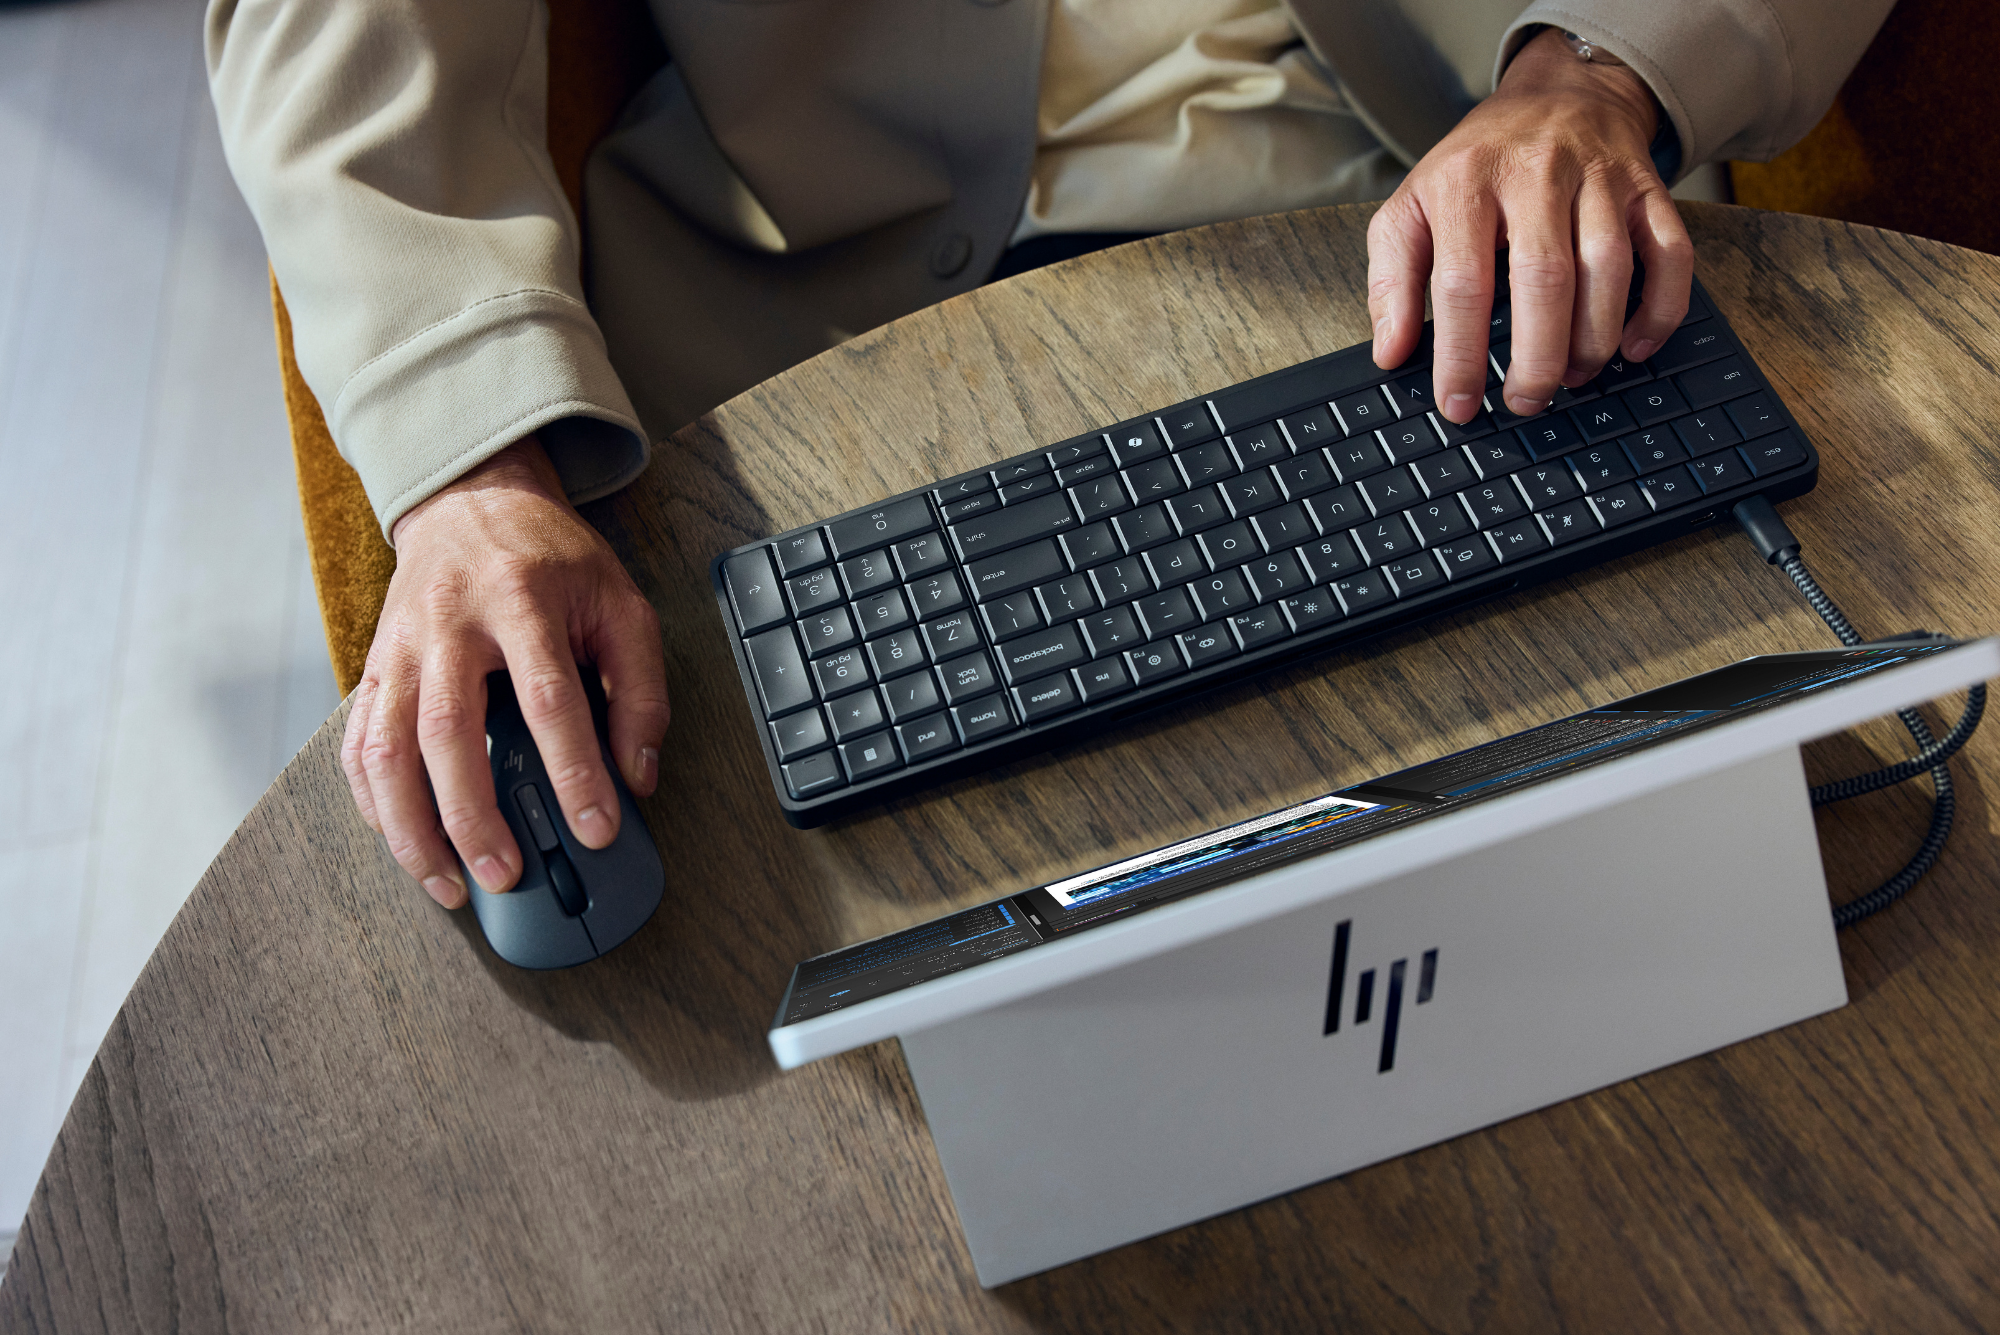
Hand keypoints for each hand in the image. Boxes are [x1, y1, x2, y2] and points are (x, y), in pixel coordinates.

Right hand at [341, 436, 669, 907]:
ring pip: (386, 747)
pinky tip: (401, 841)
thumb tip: (638, 776)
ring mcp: (401, 646)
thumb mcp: (620, 603)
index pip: (550, 700)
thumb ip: (640, 689)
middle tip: (505, 873)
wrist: (472, 500)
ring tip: (447, 881)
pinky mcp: (374, 665)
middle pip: (449, 731)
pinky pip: (357, 744)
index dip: (575, 772)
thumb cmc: (552, 559)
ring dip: (411, 826)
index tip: (597, 829)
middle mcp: (450, 623)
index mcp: (523, 601)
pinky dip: (373, 803)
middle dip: (474, 815)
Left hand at [1367, 25, 1692, 421]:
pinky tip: (1635, 347)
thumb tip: (1391, 353)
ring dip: (1595, 338)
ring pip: (1609, 267)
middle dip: (1537, 356)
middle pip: (1544, 278)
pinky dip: (1660, 308)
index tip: (1459, 405)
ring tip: (1573, 378)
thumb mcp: (1411, 207)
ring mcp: (1599, 178)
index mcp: (1466, 183)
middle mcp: (1536, 174)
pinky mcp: (1648, 188)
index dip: (1460, 354)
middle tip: (1526, 403)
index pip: (1463, 282)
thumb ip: (1391, 279)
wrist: (1558, 92)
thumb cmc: (1475, 166)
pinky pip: (1670, 252)